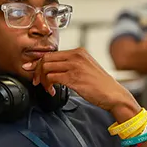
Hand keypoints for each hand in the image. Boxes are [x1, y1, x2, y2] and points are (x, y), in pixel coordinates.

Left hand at [23, 48, 139, 120]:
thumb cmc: (99, 84)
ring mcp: (75, 66)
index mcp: (78, 52)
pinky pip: (52, 78)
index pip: (51, 53)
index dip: (39, 63)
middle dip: (37, 71)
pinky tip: (53, 92)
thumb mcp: (85, 68)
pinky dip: (48, 86)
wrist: (114, 94)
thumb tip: (51, 68)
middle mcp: (76, 56)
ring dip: (42, 80)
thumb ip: (70, 65)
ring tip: (47, 88)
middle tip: (37, 82)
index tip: (33, 71)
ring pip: (46, 68)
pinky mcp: (74, 78)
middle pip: (46, 59)